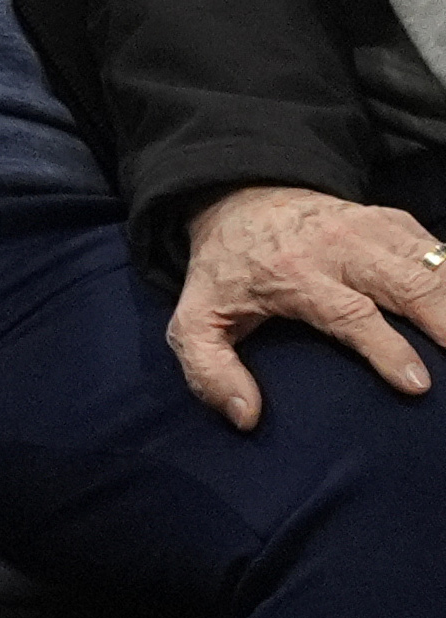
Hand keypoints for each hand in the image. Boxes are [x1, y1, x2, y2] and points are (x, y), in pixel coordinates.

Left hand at [168, 182, 445, 427]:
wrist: (242, 201)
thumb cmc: (227, 270)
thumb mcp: (196, 320)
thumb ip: (209, 370)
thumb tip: (246, 416)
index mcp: (297, 274)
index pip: (352, 315)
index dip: (388, 350)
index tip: (417, 384)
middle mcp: (342, 249)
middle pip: (410, 283)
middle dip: (445, 320)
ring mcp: (375, 231)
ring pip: (435, 264)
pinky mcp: (396, 223)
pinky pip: (441, 251)